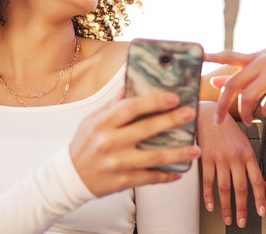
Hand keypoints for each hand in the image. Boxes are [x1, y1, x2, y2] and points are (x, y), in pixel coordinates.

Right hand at [69, 91, 200, 196]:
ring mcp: (117, 164)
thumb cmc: (84, 143)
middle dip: (172, 121)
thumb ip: (113, 105)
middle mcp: (110, 142)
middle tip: (191, 114)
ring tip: (196, 149)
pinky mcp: (122, 182)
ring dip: (178, 154)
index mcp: (103, 123)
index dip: (154, 101)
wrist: (70, 177)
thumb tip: (130, 84)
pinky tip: (179, 172)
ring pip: (153, 158)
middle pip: (146, 130)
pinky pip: (149, 178)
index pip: (131, 107)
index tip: (174, 97)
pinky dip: (166, 176)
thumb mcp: (92, 120)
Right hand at [198, 101, 265, 226]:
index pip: (257, 181)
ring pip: (225, 188)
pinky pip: (208, 181)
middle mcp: (236, 157)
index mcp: (248, 154)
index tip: (261, 212)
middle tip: (242, 222)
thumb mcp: (245, 145)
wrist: (208, 114)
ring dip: (226, 206)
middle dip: (242, 208)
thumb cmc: (228, 130)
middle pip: (241, 188)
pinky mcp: (206, 158)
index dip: (260, 198)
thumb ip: (254, 167)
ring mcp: (220, 158)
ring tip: (228, 218)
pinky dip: (209, 196)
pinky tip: (211, 205)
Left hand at [206, 51, 265, 124]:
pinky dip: (264, 113)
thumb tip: (214, 80)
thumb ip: (241, 78)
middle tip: (218, 120)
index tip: (199, 54)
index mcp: (257, 59)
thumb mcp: (264, 77)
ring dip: (244, 113)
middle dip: (223, 104)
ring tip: (247, 121)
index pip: (231, 55)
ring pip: (248, 96)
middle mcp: (264, 61)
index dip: (214, 55)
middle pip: (233, 84)